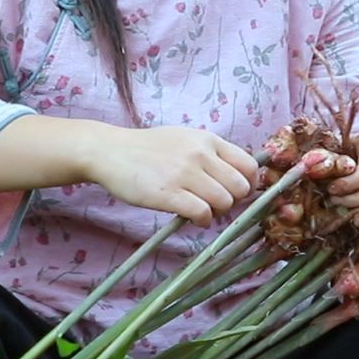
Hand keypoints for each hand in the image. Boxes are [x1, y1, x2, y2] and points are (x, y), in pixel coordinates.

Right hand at [86, 126, 259, 225]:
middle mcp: (200, 154)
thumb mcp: (186, 138)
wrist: (109, 151)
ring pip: (224, 202)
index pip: (249, 165)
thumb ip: (211, 153)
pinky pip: (202, 213)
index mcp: (208, 140)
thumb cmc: (149, 148)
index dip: (249, 183)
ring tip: (202, 209)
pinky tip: (192, 217)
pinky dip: (202, 220)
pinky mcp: (168, 194)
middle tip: (217, 203)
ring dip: (216, 212)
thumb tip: (238, 176)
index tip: (240, 192)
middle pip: (240, 187)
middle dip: (234, 200)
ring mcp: (184, 174)